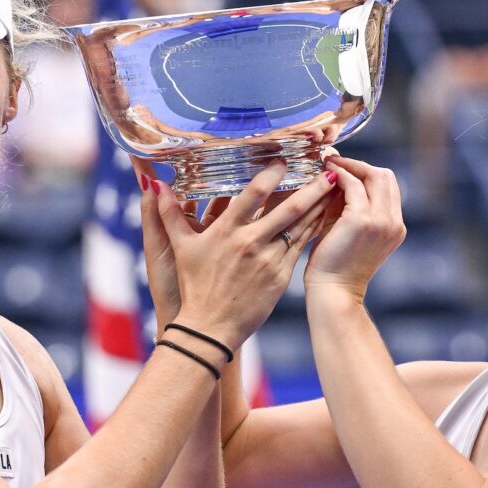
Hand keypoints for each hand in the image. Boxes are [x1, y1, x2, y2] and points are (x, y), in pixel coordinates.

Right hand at [147, 159, 335, 349]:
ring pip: (301, 226)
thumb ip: (168, 213)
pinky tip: (324, 216)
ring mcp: (269, 260)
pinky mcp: (281, 276)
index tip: (284, 159)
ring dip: (319, 205)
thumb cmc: (195, 287)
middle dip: (311, 186)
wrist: (210, 328)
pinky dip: (314, 229)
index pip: (254, 193)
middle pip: (288, 207)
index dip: (272, 173)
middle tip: (328, 168)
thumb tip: (153, 184)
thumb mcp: (180, 248)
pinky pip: (302, 246)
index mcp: (227, 231)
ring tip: (334, 187)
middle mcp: (251, 242)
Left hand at [305, 157, 405, 299]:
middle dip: (359, 164)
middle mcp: (393, 222)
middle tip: (334, 160)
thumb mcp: (347, 230)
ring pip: (372, 175)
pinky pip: (352, 184)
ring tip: (327, 162)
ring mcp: (380, 220)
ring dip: (348, 165)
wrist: (333, 292)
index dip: (365, 172)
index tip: (343, 167)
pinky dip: (339, 175)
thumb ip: (347, 205)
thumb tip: (335, 176)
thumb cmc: (334, 265)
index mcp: (395, 227)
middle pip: (385, 175)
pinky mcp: (361, 220)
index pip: (388, 186)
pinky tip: (323, 174)